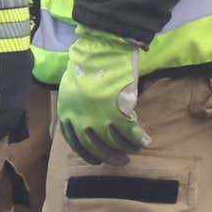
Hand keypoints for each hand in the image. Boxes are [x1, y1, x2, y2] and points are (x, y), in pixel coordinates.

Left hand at [58, 28, 147, 165]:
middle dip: (109, 157)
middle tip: (121, 161)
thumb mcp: (70, 88)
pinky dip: (138, 139)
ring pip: (114, 143)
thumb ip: (75, 107)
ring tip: (134, 150)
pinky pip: (130, 134)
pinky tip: (145, 140)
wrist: (101, 50)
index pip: (74, 142)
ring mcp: (100, 118)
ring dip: (126, 149)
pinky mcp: (119, 113)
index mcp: (66, 112)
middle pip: (95, 148)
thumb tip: (84, 122)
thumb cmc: (86, 65)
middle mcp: (81, 119)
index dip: (87, 153)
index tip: (97, 159)